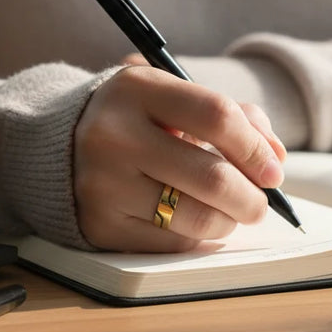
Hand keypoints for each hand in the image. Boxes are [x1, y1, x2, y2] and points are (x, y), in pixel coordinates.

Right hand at [74, 65, 286, 251]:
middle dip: (252, 198)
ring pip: (196, 217)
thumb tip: (274, 158)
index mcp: (136, 89)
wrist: (58, 146)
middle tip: (259, 203)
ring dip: (228, 221)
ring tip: (229, 213)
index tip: (273, 170)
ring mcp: (103, 184)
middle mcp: (114, 135)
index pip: (216, 116)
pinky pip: (171, 243)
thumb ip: (232, 116)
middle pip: (212, 176)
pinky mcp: (100, 225)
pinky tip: (192, 221)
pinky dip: (195, 236)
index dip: (255, 148)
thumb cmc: (136, 120)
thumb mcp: (172, 98)